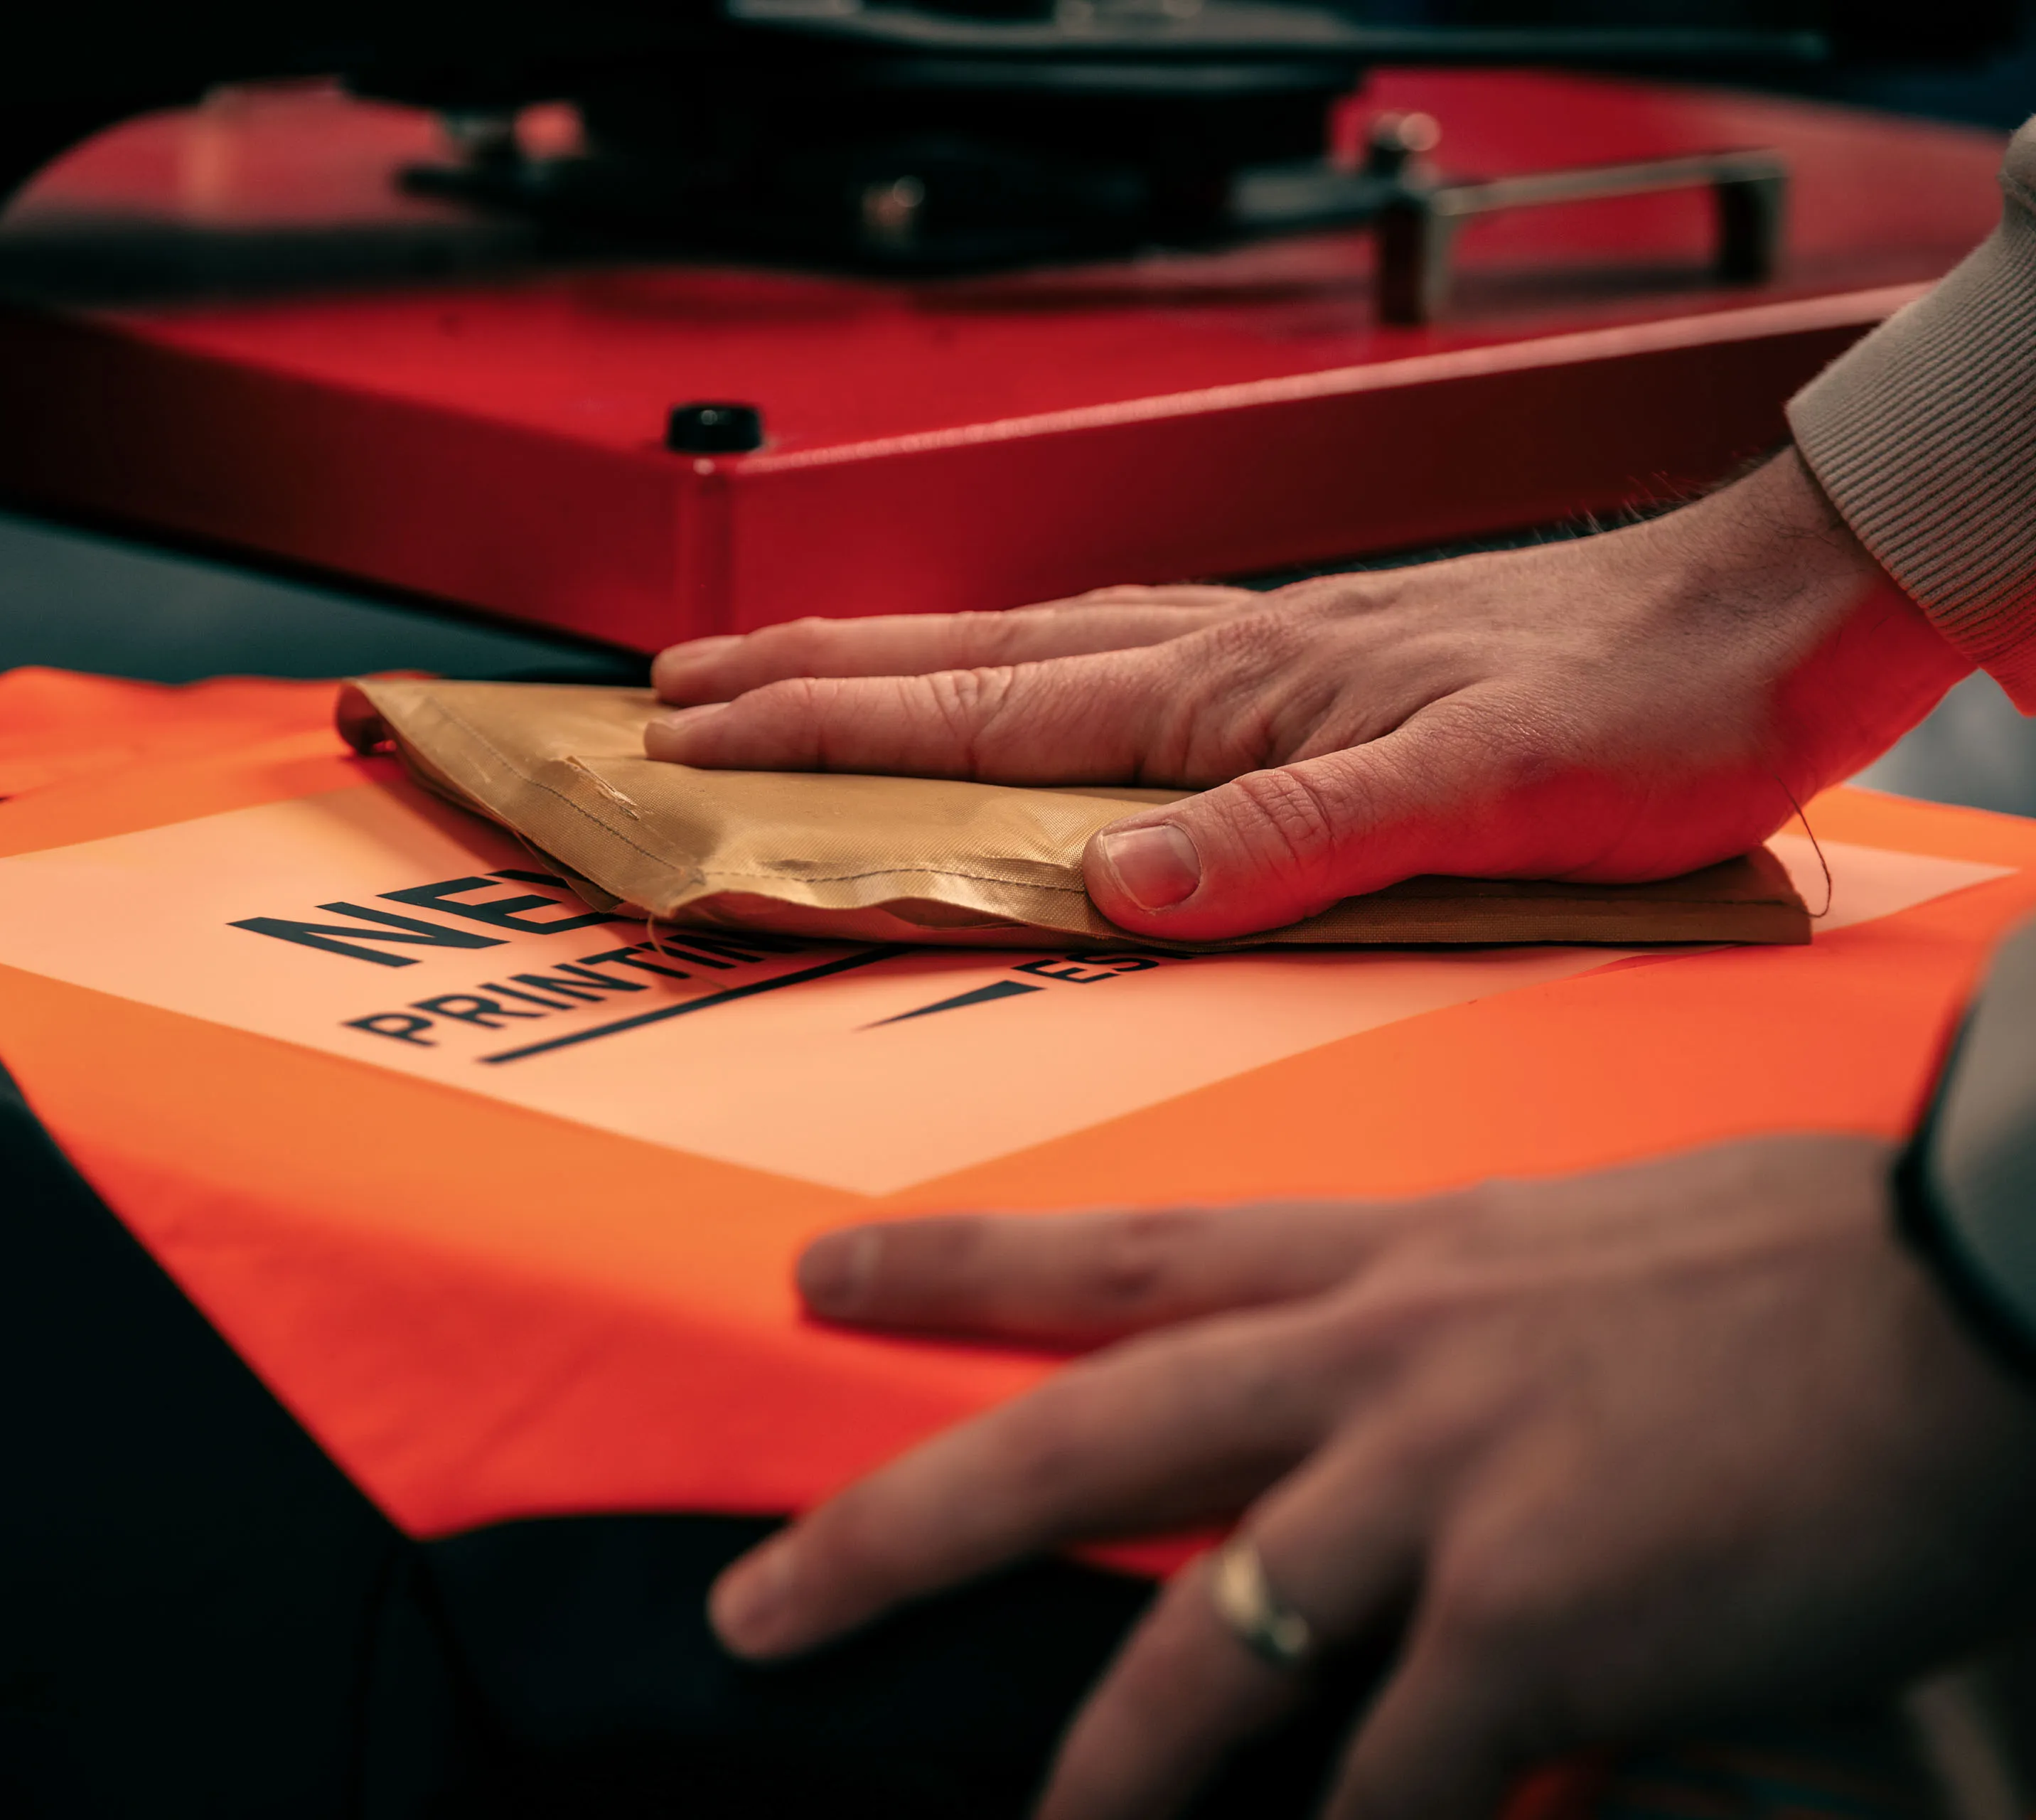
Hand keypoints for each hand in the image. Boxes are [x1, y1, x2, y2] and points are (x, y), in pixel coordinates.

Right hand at [646, 453, 1966, 940]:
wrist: (1764, 619)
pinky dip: (995, 669)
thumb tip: (1113, 885)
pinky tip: (991, 688)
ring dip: (881, 661)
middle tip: (670, 689)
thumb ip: (1293, 840)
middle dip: (804, 676)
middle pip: (961, 658)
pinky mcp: (1294, 668)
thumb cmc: (1641, 705)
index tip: (693, 738)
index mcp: (1228, 690)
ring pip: (1016, 649)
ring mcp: (1248, 654)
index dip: (825, 729)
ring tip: (778, 671)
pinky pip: (1094, 664)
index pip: (978, 712)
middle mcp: (1216, 657)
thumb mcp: (1481, 795)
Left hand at [708, 1138, 2035, 1818]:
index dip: (955, 1268)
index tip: (816, 1274)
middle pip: (1075, 1439)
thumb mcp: (1578, 1264)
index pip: (1120, 1256)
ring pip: (1200, 1651)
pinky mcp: (1536, 1613)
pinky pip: (1397, 1779)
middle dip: (895, 1528)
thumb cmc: (1805, 1274)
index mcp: (1383, 1265)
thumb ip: (1459, 1347)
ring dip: (1104, 1778)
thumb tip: (1397, 1442)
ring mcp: (1442, 1485)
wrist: (1971, 1282)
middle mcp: (1374, 1361)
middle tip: (755, 1606)